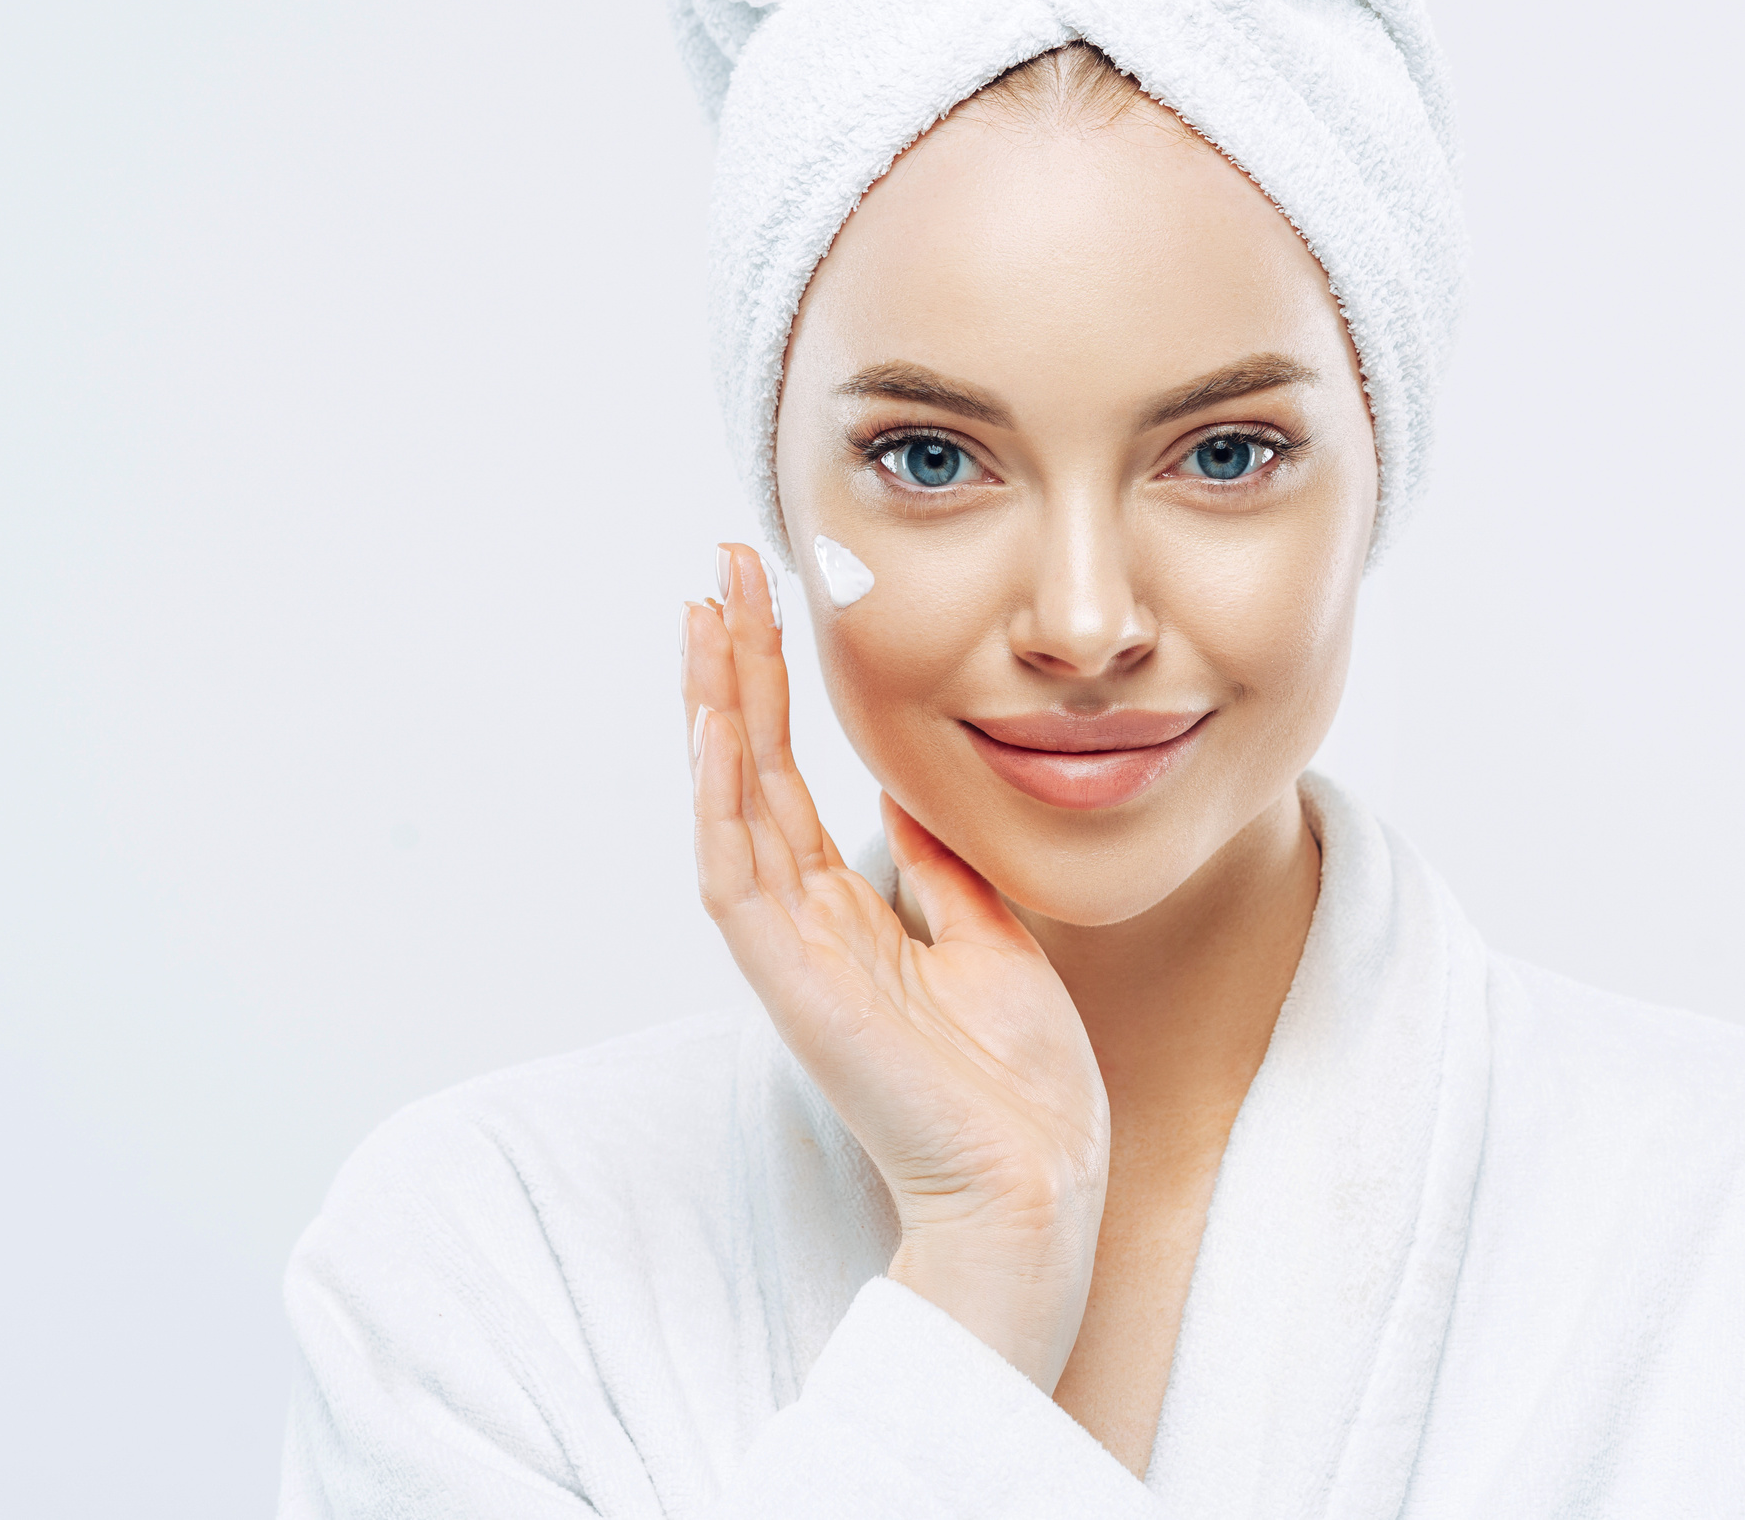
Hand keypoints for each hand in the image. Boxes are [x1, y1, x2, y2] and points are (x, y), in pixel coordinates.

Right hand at [681, 543, 1109, 1392]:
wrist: (1039, 1178)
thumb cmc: (1019, 1081)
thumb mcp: (988, 934)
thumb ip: (938, 865)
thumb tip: (909, 790)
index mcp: (846, 913)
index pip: (788, 778)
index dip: (771, 687)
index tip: (763, 598)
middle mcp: (804, 922)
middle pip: (746, 770)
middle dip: (733, 665)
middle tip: (721, 566)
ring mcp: (791, 953)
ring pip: (727, 805)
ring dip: (714, 705)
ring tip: (706, 612)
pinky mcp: (795, 985)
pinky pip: (736, 876)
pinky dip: (720, 797)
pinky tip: (717, 721)